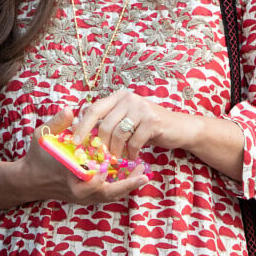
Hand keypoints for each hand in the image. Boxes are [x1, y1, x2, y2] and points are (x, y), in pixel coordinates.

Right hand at [23, 107, 149, 205]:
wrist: (30, 179)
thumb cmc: (37, 156)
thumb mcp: (42, 136)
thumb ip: (56, 123)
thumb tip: (70, 110)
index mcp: (67, 177)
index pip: (86, 184)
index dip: (98, 180)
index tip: (108, 169)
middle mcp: (78, 191)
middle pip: (106, 194)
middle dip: (126, 186)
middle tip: (143, 174)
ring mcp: (83, 197)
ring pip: (110, 197)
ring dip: (128, 186)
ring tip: (143, 174)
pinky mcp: (87, 198)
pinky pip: (108, 195)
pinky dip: (121, 187)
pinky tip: (133, 175)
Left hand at [72, 89, 244, 183]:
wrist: (180, 128)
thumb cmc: (149, 128)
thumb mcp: (127, 120)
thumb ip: (109, 123)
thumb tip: (84, 136)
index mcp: (118, 97)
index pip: (93, 109)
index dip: (82, 127)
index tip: (75, 143)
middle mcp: (129, 99)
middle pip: (104, 124)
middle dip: (100, 145)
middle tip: (100, 158)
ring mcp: (141, 108)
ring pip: (118, 134)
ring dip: (116, 151)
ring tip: (118, 159)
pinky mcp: (152, 121)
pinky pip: (134, 142)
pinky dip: (131, 153)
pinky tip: (133, 158)